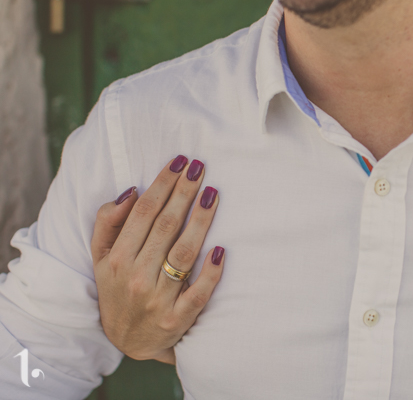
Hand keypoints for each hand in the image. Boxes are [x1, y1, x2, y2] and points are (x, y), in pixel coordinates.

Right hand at [91, 157, 224, 362]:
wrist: (128, 340)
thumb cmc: (118, 287)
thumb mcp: (100, 257)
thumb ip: (108, 223)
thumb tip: (131, 192)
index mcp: (116, 260)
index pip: (143, 213)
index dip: (162, 185)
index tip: (180, 162)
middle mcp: (136, 278)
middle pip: (165, 227)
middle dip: (183, 193)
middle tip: (199, 167)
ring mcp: (158, 299)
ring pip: (183, 254)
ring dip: (200, 221)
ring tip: (212, 194)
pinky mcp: (178, 319)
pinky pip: (198, 293)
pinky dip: (210, 272)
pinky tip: (221, 250)